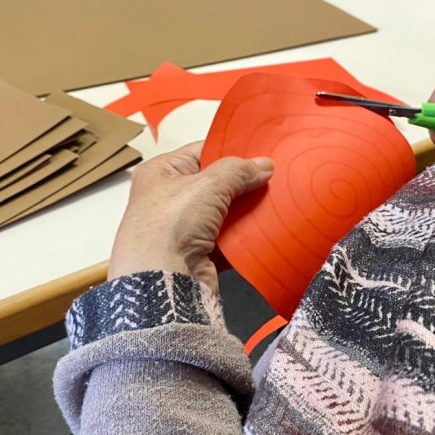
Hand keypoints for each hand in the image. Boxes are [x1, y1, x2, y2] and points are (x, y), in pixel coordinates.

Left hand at [107, 141, 273, 290]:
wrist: (161, 282)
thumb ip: (238, 171)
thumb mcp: (207, 185)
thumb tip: (263, 165)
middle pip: (215, 184)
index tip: (259, 154)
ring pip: (224, 212)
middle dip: (242, 184)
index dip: (229, 152)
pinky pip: (227, 238)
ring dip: (246, 210)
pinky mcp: (197, 254)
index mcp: (160, 172)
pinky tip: (264, 228)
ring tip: (274, 201)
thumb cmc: (169, 226)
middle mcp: (168, 198)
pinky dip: (244, 235)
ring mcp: (183, 228)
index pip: (200, 153)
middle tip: (273, 178)